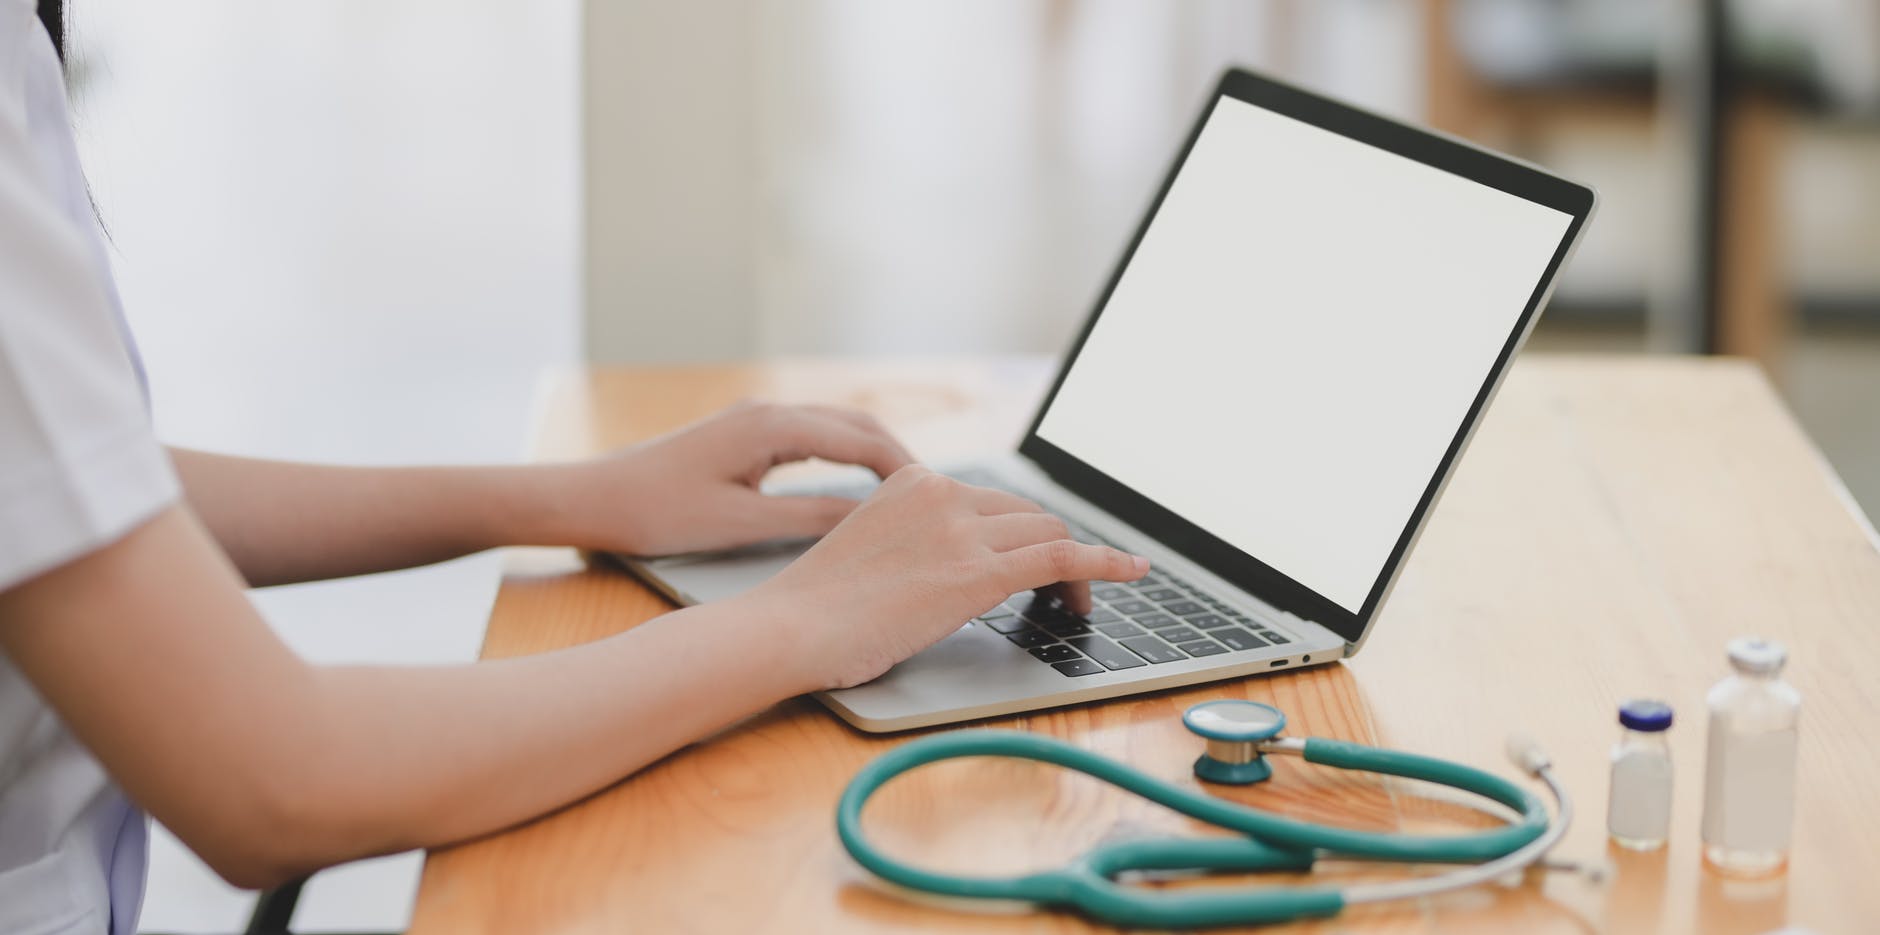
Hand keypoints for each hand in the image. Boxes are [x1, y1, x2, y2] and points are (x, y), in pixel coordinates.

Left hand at [549, 403, 915, 556]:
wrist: (592, 497)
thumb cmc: (656, 512)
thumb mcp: (740, 524)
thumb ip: (808, 519)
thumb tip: (868, 522)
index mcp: (771, 426)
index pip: (861, 440)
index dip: (904, 470)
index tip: (938, 498)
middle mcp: (768, 412)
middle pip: (855, 424)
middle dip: (899, 457)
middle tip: (935, 496)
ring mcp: (755, 419)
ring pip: (835, 427)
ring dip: (873, 453)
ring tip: (908, 492)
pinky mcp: (744, 434)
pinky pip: (811, 436)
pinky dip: (843, 455)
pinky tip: (855, 482)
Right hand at [743, 465, 1149, 689]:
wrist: (790, 629)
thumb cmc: (816, 610)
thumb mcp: (869, 551)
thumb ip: (913, 544)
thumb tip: (948, 570)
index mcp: (913, 481)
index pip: (994, 501)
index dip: (1025, 533)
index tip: (1039, 559)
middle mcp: (942, 493)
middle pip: (1028, 514)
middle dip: (1054, 548)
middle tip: (1064, 589)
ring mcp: (962, 529)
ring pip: (1049, 534)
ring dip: (1078, 566)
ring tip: (1082, 602)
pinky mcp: (977, 571)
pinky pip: (1062, 556)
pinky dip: (1106, 562)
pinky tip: (1132, 572)